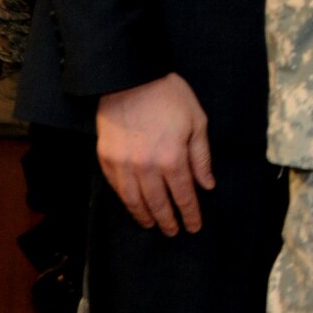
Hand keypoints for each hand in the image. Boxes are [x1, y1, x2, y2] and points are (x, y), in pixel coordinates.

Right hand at [96, 73, 213, 235]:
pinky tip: (133, 205)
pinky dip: (126, 200)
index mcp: (172, 159)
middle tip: (173, 232)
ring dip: (144, 216)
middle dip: (167, 220)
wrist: (130, 80)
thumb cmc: (169, 97)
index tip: (193, 226)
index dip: (189, 213)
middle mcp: (146, 168)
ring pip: (133, 200)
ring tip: (152, 224)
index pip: (183, 195)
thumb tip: (207, 184)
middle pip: (158, 203)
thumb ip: (201, 157)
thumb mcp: (197, 122)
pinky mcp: (105, 159)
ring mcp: (122, 165)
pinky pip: (116, 188)